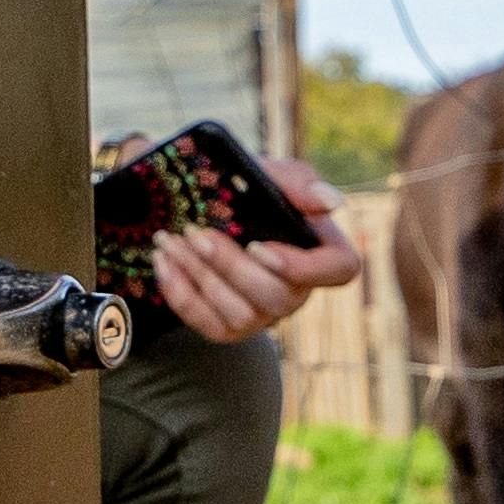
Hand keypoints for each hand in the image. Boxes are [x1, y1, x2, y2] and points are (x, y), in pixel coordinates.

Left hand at [151, 151, 366, 342]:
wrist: (200, 203)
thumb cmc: (246, 189)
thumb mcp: (270, 174)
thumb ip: (299, 181)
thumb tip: (331, 202)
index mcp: (319, 250)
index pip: (340, 270)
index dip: (304, 268)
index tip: (259, 246)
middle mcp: (297, 290)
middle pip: (277, 296)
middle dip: (230, 266)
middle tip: (195, 234)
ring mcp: (264, 315)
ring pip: (241, 315)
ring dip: (200, 276)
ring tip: (171, 241)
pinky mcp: (229, 328)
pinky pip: (209, 325)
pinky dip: (181, 294)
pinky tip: (164, 263)